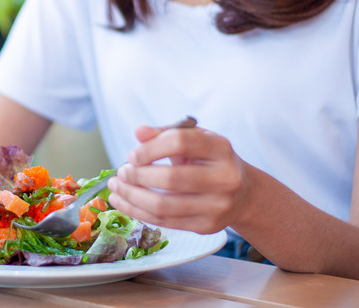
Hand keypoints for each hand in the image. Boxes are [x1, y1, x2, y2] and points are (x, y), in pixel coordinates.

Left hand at [107, 123, 248, 233]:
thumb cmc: (209, 161)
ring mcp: (218, 205)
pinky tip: (123, 202)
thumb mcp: (194, 140)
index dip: (150, 148)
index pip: (180, 142)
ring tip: (116, 188)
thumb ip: (166, 133)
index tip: (132, 155)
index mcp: (221, 148)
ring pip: (164, 205)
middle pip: (171, 178)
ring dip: (132, 197)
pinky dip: (138, 212)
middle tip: (121, 172)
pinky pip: (165, 221)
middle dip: (138, 176)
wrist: (243, 194)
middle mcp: (225, 178)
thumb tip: (139, 131)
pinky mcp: (207, 226)